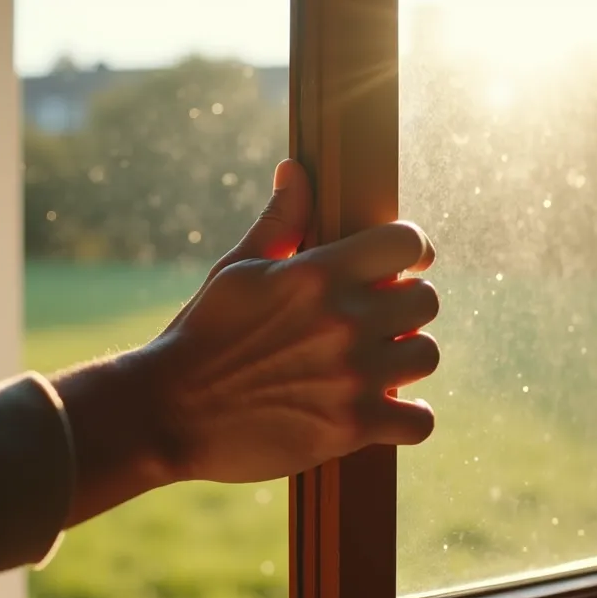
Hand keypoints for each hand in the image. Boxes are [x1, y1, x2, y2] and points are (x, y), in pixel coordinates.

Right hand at [146, 159, 439, 482]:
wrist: (169, 412)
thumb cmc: (203, 334)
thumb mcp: (238, 269)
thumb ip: (280, 221)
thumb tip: (295, 170)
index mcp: (317, 274)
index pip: (407, 242)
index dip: (412, 252)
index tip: (405, 267)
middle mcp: (343, 321)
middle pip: (426, 300)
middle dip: (407, 308)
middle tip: (381, 323)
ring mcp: (352, 376)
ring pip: (427, 356)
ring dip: (407, 360)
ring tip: (380, 366)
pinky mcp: (352, 427)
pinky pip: (420, 422)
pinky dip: (409, 419)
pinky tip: (386, 411)